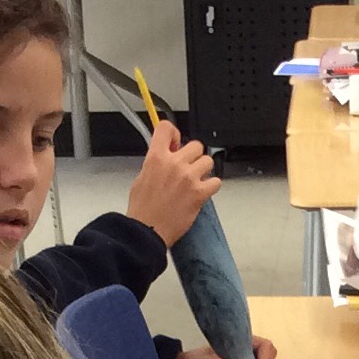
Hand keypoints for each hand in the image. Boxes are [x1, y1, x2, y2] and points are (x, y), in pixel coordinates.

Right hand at [125, 120, 220, 247]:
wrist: (147, 230)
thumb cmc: (143, 210)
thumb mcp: (142, 177)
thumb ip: (156, 162)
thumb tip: (167, 156)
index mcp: (156, 158)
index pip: (167, 128)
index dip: (174, 133)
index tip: (176, 142)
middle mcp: (174, 164)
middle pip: (195, 145)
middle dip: (193, 156)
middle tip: (187, 167)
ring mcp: (189, 178)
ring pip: (208, 161)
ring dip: (204, 170)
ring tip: (196, 180)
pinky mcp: (199, 193)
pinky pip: (216, 181)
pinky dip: (212, 186)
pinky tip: (203, 191)